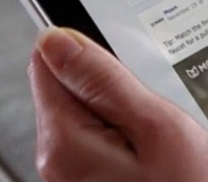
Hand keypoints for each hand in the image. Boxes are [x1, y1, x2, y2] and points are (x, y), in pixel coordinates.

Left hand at [28, 27, 207, 181]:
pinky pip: (103, 137)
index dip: (87, 49)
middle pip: (69, 86)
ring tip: (159, 136)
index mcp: (65, 142)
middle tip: (152, 108)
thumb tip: (56, 40)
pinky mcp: (91, 181)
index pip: (48, 61)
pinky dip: (129, 134)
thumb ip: (103, 79)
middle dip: (112, 85)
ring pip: (90, 111)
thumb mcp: (155, 126)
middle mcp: (58, 163)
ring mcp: (74, 176)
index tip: (120, 61)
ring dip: (125, 111)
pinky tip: (156, 153)